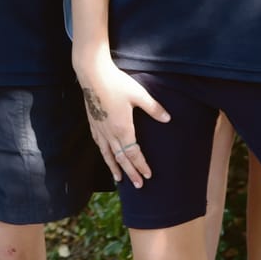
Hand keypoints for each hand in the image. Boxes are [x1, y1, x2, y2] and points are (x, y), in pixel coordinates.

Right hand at [74, 55, 167, 188]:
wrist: (92, 73)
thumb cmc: (116, 83)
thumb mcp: (139, 94)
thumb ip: (153, 108)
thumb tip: (168, 119)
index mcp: (122, 129)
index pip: (133, 153)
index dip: (141, 165)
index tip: (148, 175)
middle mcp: (109, 133)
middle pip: (121, 158)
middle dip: (130, 172)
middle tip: (138, 185)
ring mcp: (100, 128)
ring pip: (107, 154)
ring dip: (114, 167)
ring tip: (119, 179)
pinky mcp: (93, 122)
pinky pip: (99, 144)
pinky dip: (104, 153)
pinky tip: (105, 155)